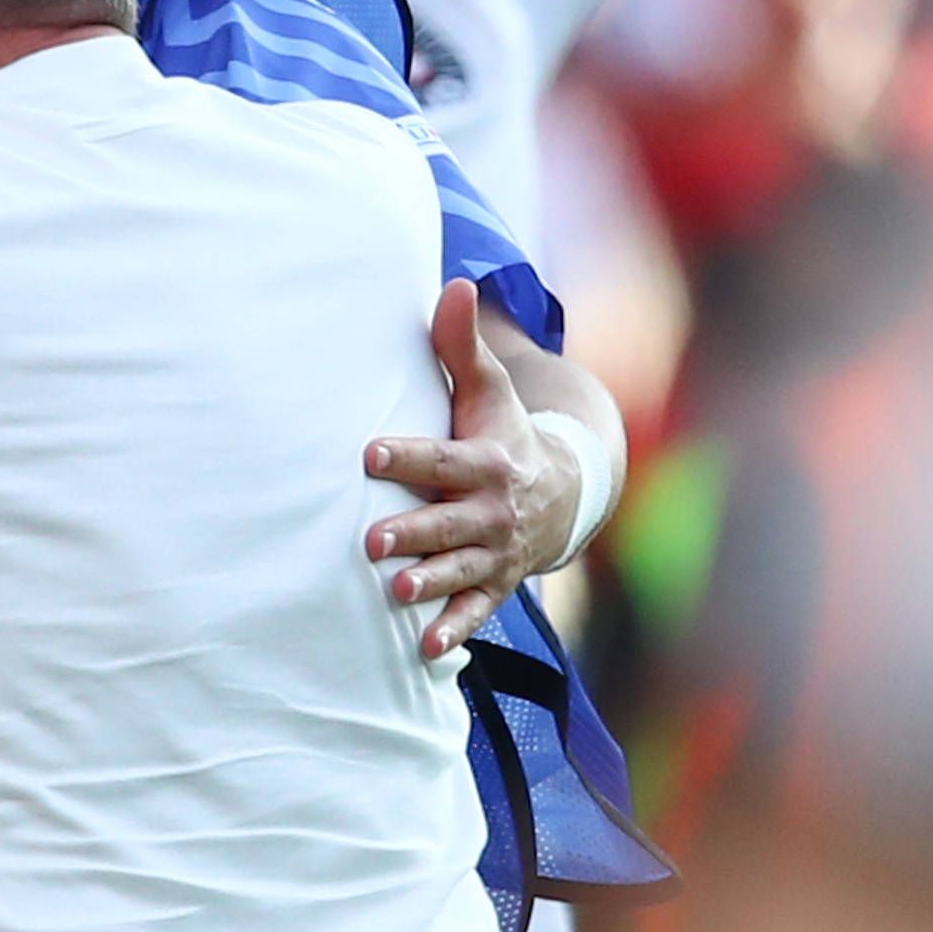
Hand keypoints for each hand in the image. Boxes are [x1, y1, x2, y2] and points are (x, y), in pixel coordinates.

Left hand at [361, 280, 577, 659]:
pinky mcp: (496, 583)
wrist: (563, 493)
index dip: (408, 454)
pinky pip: (477, 609)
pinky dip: (453, 629)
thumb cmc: (505, 434)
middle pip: (449, 522)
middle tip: (372, 539)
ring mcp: (496, 552)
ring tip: (394, 590)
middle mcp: (493, 512)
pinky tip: (423, 648)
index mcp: (488, 462)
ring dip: (429, 582)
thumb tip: (453, 284)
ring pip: (460, 569)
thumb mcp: (489, 390)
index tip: (369, 452)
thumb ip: (460, 346)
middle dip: (415, 531)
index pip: (444, 459)